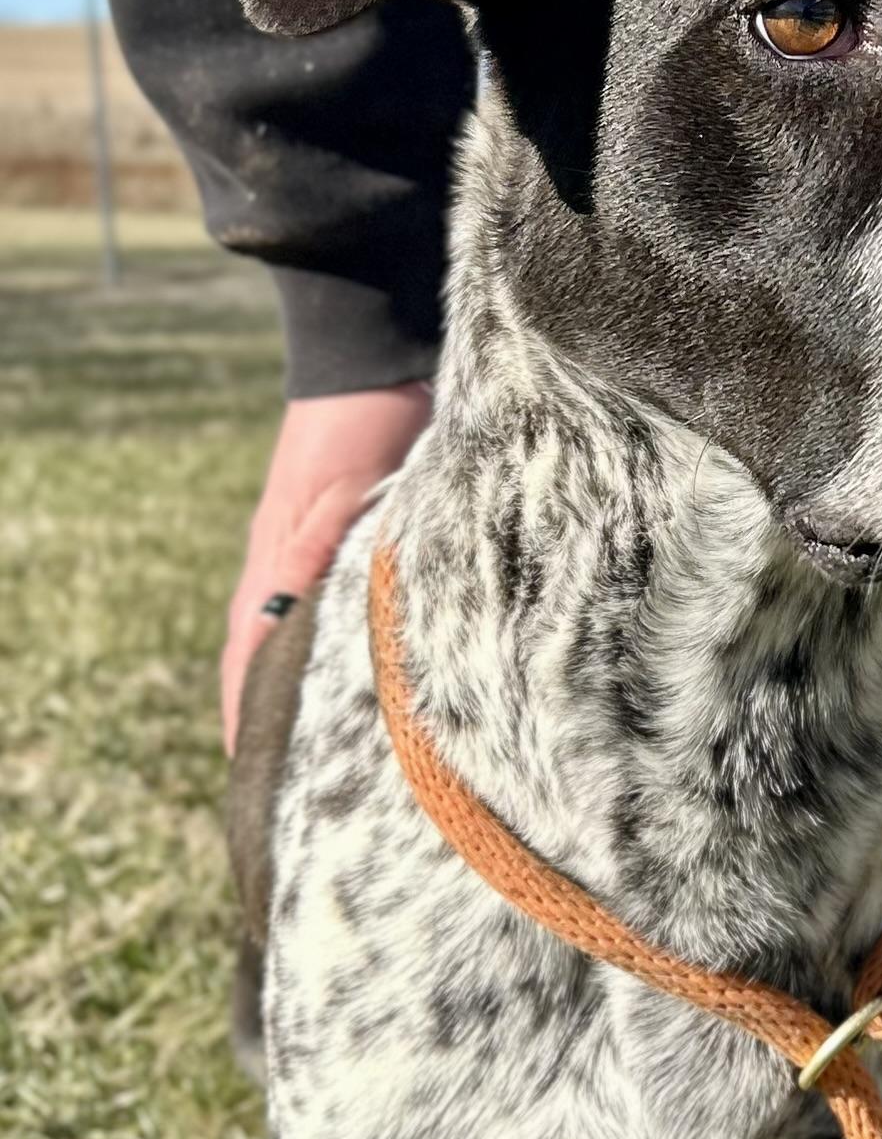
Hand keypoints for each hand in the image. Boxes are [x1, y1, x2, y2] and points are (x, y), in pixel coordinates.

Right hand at [221, 381, 432, 753]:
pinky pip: (330, 609)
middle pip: (267, 658)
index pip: (250, 661)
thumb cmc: (358, 426)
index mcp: (275, 568)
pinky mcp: (346, 538)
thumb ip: (312, 556)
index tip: (256, 774)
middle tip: (291, 776)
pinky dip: (332, 646)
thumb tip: (283, 624)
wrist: (374, 362)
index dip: (251, 717)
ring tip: (322, 740)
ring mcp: (312, 555)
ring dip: (302, 684)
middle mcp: (285, 569)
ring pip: (298, 636)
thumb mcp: (337, 495)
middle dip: (274, 714)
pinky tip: (360, 670)